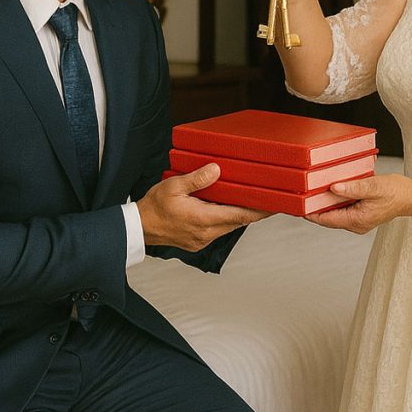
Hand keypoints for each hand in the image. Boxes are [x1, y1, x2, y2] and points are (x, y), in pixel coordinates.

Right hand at [137, 165, 269, 251]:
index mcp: (203, 219)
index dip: (259, 211)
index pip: (239, 215)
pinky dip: (226, 219)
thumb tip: (216, 170)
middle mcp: (206, 233)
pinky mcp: (198, 241)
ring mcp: (202, 239)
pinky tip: (227, 208)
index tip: (273, 205)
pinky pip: (219, 230)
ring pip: (229, 226)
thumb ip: (197, 178)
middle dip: (253, 211)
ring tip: (251, 201)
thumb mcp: (174, 186)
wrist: (139, 228)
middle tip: (268, 199)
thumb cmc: (154, 207)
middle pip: (238, 222)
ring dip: (239, 215)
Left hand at [306, 174, 411, 233]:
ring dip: (326, 203)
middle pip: (329, 217)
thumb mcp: (374, 187)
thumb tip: (334, 188)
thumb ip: (353, 188)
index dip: (310, 213)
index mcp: (357, 220)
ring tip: (314, 190)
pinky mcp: (361, 215)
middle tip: (302, 193)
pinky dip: (336, 201)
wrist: (411, 197)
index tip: (298, 205)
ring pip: (336, 213)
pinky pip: (344, 209)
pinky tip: (333, 190)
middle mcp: (356, 224)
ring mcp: (359, 221)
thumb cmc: (396, 192)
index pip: (327, 220)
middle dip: (316, 207)